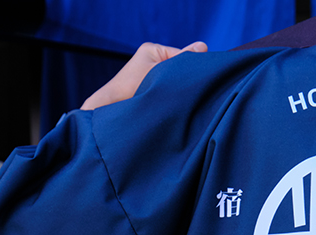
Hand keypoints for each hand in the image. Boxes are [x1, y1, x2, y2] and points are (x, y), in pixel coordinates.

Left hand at [81, 41, 207, 109]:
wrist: (112, 107)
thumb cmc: (132, 88)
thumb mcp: (162, 73)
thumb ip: (182, 60)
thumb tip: (203, 46)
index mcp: (153, 49)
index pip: (182, 55)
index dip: (191, 67)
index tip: (198, 80)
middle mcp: (151, 59)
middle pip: (179, 66)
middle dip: (184, 77)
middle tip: (188, 90)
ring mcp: (151, 72)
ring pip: (174, 78)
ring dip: (177, 87)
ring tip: (177, 96)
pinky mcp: (151, 86)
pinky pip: (168, 87)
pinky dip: (172, 94)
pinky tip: (173, 101)